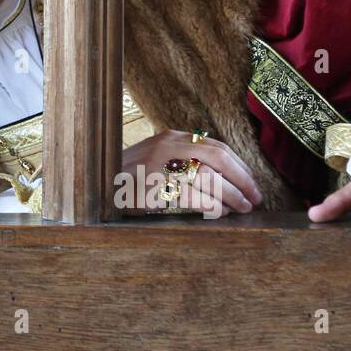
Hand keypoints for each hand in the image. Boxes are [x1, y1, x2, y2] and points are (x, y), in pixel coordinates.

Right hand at [121, 129, 262, 216]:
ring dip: (232, 195)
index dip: (240, 166)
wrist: (95, 186)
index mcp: (171, 138)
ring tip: (241, 208)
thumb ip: (182, 158)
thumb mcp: (155, 158)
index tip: (252, 183)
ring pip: (209, 177)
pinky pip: (193, 196)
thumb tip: (221, 175)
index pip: (216, 146)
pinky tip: (220, 212)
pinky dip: (212, 205)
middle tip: (255, 198)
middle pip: (218, 158)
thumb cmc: (130, 178)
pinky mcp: (154, 188)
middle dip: (242, 179)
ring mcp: (159, 167)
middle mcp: (167, 147)